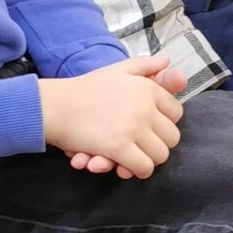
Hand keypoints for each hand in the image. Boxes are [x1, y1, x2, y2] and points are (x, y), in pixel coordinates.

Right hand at [39, 66, 183, 180]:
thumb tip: (168, 61)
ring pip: (160, 155)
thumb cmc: (84, 89)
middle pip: (172, 137)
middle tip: (143, 146)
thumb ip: (145, 66)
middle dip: (159, 144)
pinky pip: (144, 167)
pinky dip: (138, 171)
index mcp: (148, 88)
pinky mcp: (119, 147)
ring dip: (149, 160)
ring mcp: (134, 128)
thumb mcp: (117, 70)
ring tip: (135, 158)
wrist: (56, 105)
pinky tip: (126, 167)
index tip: (151, 128)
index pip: (177, 113)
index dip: (165, 124)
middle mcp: (145, 107)